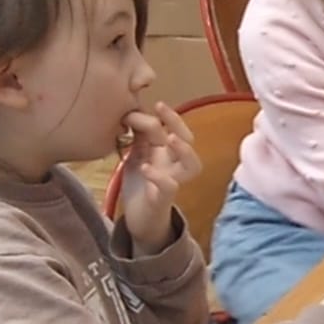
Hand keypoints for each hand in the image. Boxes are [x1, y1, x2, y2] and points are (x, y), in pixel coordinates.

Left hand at [120, 102, 200, 251]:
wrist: (140, 220)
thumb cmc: (141, 186)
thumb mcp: (137, 156)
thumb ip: (139, 137)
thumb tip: (132, 111)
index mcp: (167, 154)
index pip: (174, 129)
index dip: (167, 115)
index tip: (151, 103)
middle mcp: (174, 166)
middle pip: (189, 141)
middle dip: (177, 123)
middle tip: (161, 108)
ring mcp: (172, 182)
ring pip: (192, 166)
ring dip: (184, 150)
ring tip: (169, 139)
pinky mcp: (162, 200)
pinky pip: (170, 188)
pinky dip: (159, 176)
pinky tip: (146, 168)